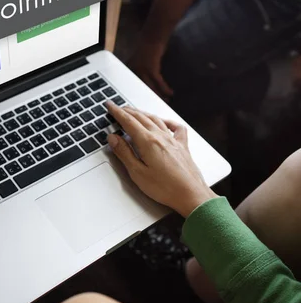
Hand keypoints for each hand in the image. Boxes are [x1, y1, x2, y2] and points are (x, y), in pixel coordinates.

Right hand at [106, 102, 216, 216]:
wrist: (192, 196)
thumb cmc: (166, 188)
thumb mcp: (137, 173)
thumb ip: (124, 153)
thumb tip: (113, 138)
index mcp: (148, 142)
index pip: (128, 121)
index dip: (117, 112)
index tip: (110, 106)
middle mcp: (161, 137)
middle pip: (141, 118)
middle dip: (127, 111)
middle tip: (118, 107)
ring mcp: (173, 140)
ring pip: (155, 120)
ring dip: (143, 113)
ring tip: (135, 111)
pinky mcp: (183, 147)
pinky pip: (176, 128)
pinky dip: (168, 122)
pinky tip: (164, 122)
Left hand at [129, 39, 173, 99]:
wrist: (153, 35)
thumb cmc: (149, 43)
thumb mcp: (141, 56)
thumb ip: (141, 66)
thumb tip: (146, 76)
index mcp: (130, 66)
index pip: (133, 83)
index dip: (140, 92)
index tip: (145, 100)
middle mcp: (134, 69)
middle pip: (141, 87)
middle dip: (150, 96)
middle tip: (156, 103)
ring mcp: (141, 69)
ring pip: (150, 87)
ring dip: (159, 94)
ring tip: (165, 100)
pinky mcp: (151, 69)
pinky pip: (158, 82)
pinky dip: (165, 88)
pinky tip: (170, 93)